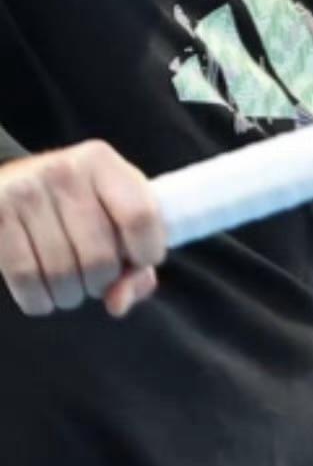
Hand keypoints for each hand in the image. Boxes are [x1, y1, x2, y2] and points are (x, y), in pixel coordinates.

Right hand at [0, 141, 166, 319]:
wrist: (5, 185)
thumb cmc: (74, 207)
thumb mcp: (113, 215)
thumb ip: (135, 263)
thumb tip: (118, 303)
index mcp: (101, 161)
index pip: (141, 217)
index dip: (146, 253)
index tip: (137, 260)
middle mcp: (63, 171)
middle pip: (101, 257)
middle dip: (102, 282)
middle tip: (93, 275)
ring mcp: (25, 193)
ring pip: (64, 275)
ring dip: (71, 295)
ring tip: (68, 283)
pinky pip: (26, 280)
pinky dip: (40, 300)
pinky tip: (42, 292)